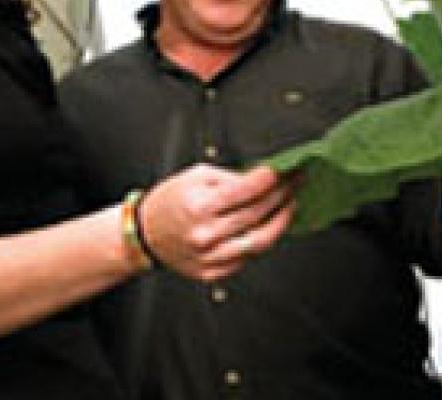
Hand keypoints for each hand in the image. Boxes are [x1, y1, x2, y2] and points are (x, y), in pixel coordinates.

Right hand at [139, 163, 295, 280]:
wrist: (145, 234)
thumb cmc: (171, 202)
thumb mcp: (196, 177)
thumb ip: (231, 179)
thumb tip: (265, 180)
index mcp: (200, 206)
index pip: (249, 190)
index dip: (274, 178)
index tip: (289, 169)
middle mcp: (206, 234)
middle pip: (259, 214)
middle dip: (283, 195)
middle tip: (295, 183)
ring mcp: (210, 256)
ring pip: (260, 241)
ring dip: (281, 221)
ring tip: (290, 206)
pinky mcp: (212, 272)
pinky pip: (247, 257)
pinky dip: (261, 241)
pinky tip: (268, 226)